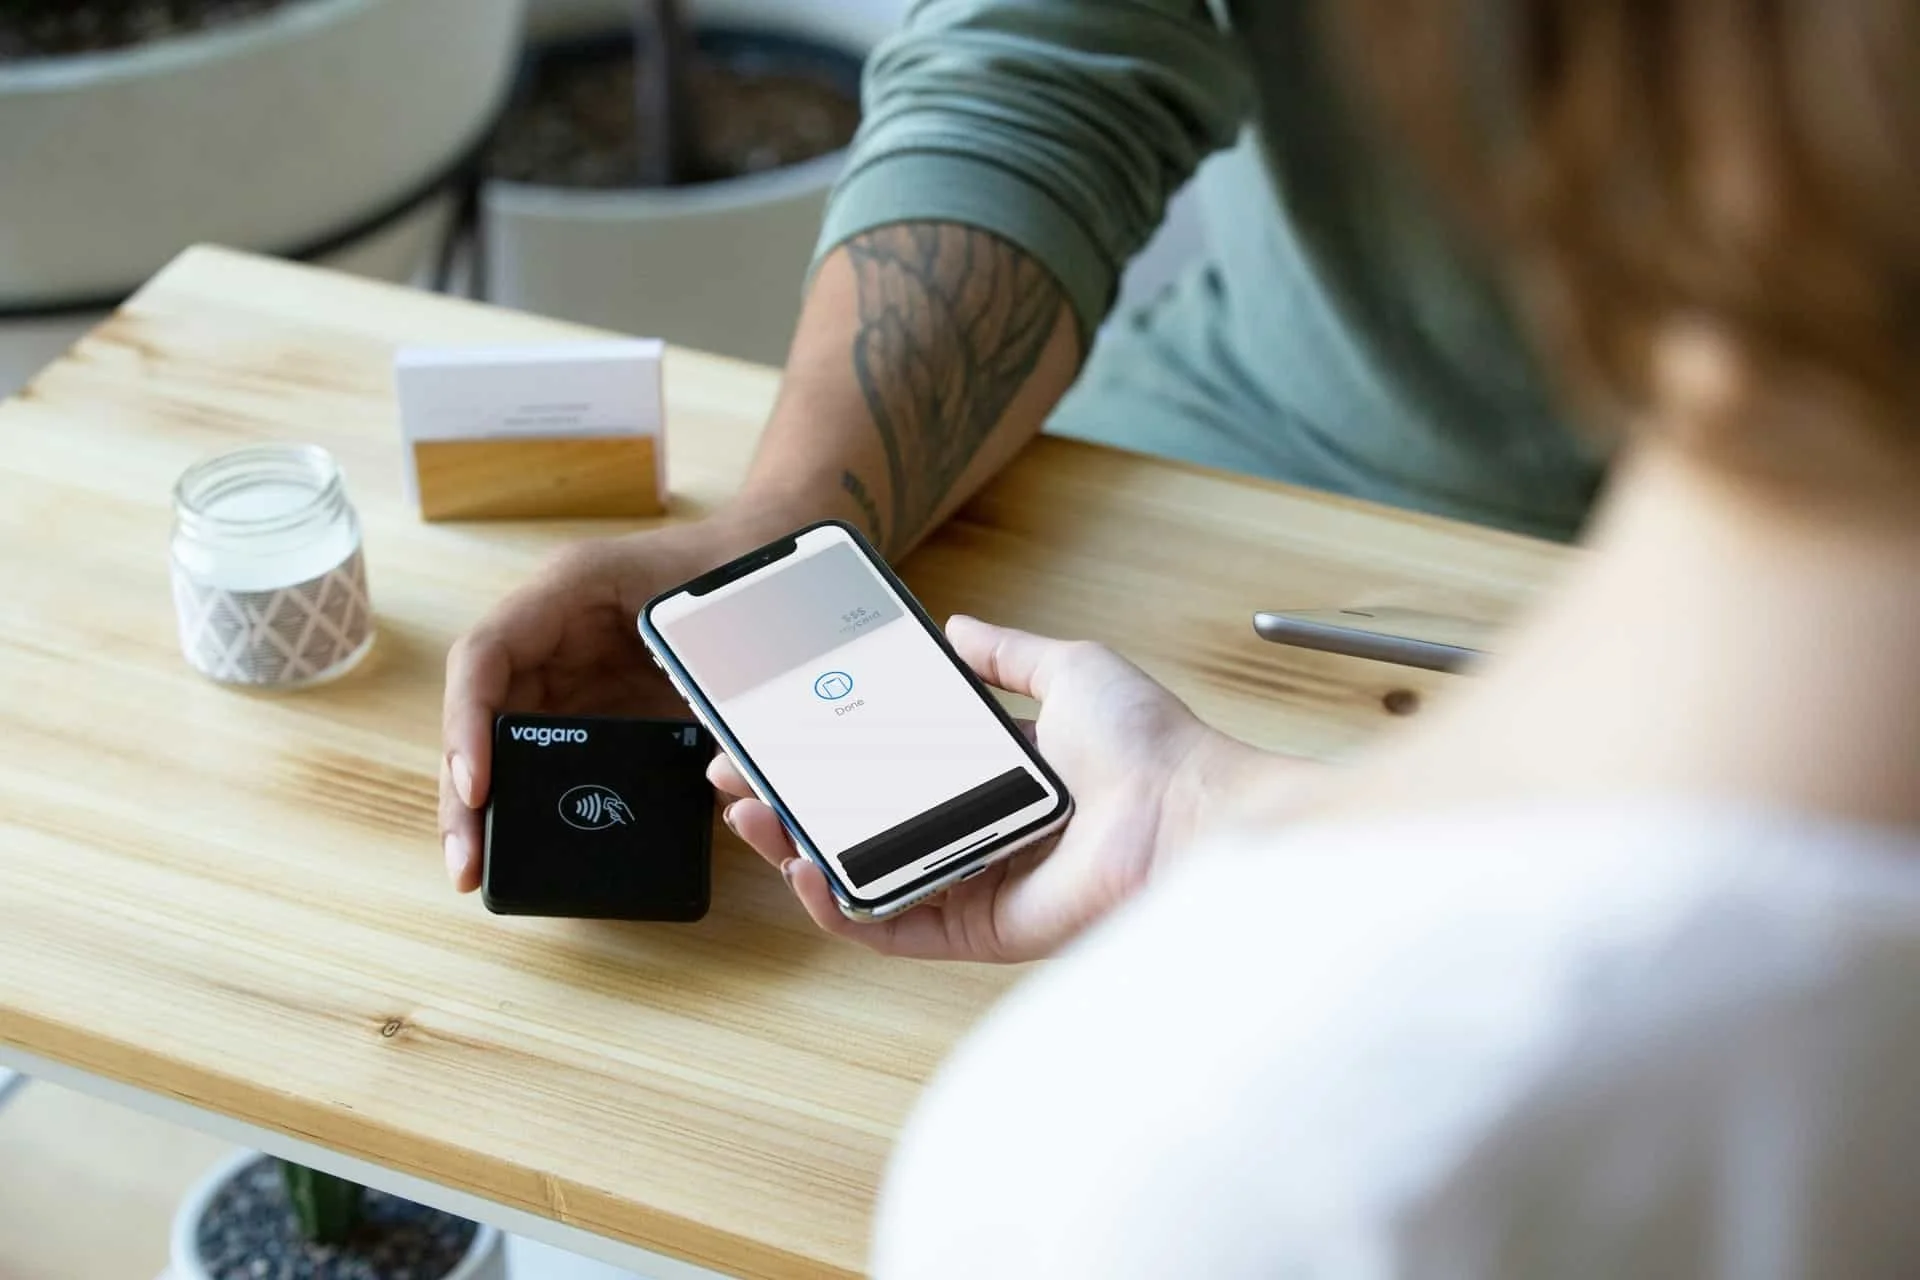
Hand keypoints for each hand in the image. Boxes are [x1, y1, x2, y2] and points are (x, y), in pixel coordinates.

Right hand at [438, 514, 771, 891]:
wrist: (769, 556)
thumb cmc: (741, 574)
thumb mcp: (720, 620)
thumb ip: (709, 684)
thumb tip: (714, 777)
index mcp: (569, 590)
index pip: (486, 655)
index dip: (470, 723)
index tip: (479, 788)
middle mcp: (551, 630)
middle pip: (479, 710)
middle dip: (465, 789)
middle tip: (465, 864)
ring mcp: (565, 666)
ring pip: (501, 737)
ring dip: (484, 804)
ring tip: (476, 871)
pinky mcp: (588, 700)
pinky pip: (543, 749)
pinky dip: (527, 797)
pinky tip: (522, 848)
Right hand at [712, 615, 1282, 961]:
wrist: (1189, 815)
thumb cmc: (1149, 746)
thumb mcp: (1071, 668)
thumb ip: (1008, 652)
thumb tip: (959, 628)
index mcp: (994, 772)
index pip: (887, 764)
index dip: (825, 748)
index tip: (774, 725)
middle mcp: (974, 828)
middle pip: (858, 820)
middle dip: (789, 798)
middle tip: (738, 774)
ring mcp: (969, 882)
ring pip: (859, 874)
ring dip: (793, 848)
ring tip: (750, 815)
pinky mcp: (974, 928)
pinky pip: (886, 924)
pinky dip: (835, 904)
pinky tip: (801, 868)